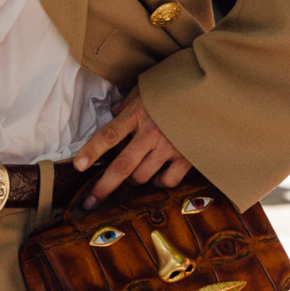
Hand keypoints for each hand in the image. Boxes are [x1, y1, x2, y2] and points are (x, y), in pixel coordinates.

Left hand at [73, 89, 192, 208]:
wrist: (211, 93)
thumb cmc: (176, 88)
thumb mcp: (147, 89)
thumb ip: (128, 102)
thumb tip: (112, 110)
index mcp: (137, 113)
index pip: (109, 135)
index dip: (92, 151)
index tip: (78, 166)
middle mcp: (151, 133)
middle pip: (122, 166)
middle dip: (103, 187)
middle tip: (89, 202)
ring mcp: (170, 147)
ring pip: (142, 176)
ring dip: (133, 181)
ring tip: (133, 175)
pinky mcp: (187, 157)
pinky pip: (167, 181)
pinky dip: (160, 182)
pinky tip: (160, 175)